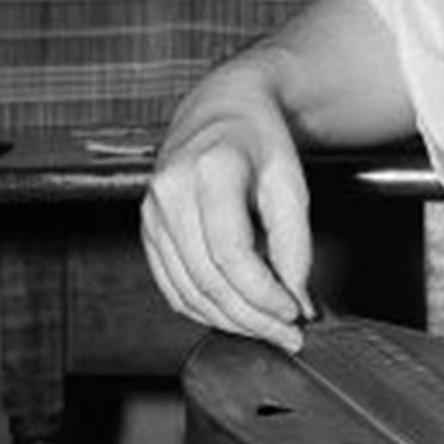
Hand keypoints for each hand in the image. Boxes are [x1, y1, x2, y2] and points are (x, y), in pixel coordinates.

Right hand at [141, 55, 315, 352]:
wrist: (220, 107)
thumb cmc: (259, 137)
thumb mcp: (290, 178)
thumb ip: (294, 239)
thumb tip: (296, 296)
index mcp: (209, 172)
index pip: (231, 254)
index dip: (263, 292)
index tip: (294, 312)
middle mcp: (171, 193)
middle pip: (207, 278)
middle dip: (250, 317)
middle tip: (287, 336)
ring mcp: (152, 212)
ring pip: (186, 289)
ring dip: (227, 320)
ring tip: (266, 331)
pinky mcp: (147, 229)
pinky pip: (172, 284)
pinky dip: (202, 308)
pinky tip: (233, 315)